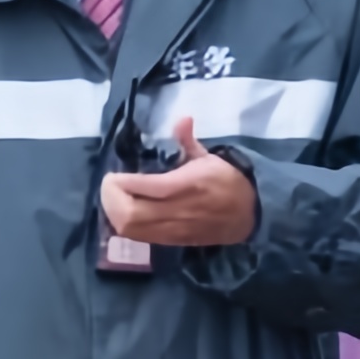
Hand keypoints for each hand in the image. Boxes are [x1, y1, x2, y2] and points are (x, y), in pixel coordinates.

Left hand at [101, 115, 259, 248]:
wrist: (249, 214)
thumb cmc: (227, 181)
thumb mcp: (209, 157)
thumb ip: (188, 140)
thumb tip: (183, 117)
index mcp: (188, 183)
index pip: (145, 188)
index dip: (121, 183)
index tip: (113, 174)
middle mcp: (179, 209)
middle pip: (131, 213)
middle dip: (111, 200)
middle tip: (109, 186)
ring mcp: (175, 228)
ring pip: (132, 229)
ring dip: (115, 214)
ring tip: (113, 199)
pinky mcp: (174, 241)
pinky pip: (141, 237)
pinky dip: (126, 226)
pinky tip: (124, 214)